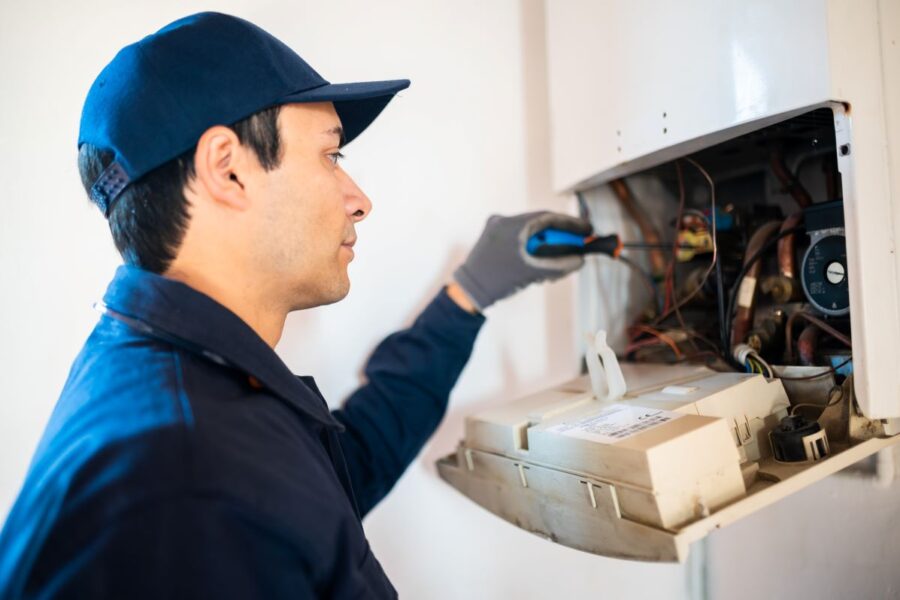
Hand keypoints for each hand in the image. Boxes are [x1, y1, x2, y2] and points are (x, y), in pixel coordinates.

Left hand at [453, 211, 592, 310]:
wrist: (469, 291)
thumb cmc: (498, 281)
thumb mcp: (533, 273)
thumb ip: (559, 265)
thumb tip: (580, 261)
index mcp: (512, 225)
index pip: (548, 218)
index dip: (570, 224)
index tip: (587, 230)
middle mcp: (503, 221)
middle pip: (540, 225)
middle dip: (559, 239)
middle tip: (576, 248)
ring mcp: (496, 228)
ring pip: (530, 232)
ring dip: (546, 246)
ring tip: (554, 266)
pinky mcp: (493, 237)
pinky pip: (519, 238)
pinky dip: (532, 248)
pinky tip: (538, 265)